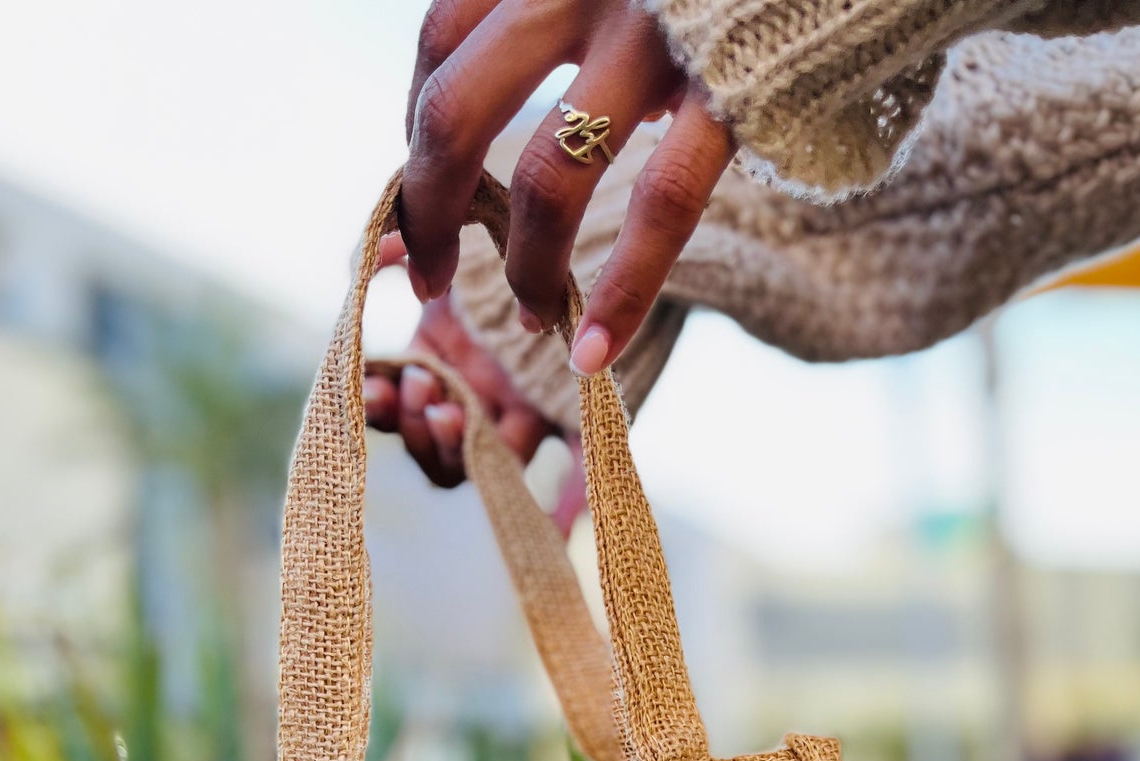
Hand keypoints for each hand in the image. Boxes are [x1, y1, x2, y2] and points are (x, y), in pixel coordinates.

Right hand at [364, 237, 586, 531]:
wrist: (595, 209)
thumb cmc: (516, 220)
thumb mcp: (451, 224)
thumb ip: (404, 238)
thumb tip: (369, 253)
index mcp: (446, 360)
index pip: (403, 408)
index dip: (386, 406)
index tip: (381, 384)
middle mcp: (482, 394)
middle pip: (441, 447)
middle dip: (421, 426)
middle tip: (426, 389)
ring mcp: (528, 411)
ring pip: (490, 462)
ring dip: (463, 449)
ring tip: (455, 411)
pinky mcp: (582, 416)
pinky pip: (576, 472)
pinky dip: (566, 508)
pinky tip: (556, 528)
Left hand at [401, 0, 734, 377]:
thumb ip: (559, 15)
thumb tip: (481, 115)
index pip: (439, 44)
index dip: (411, 136)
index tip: (413, 202)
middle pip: (455, 111)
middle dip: (429, 213)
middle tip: (427, 278)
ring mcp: (654, 38)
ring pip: (545, 175)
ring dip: (522, 266)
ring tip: (530, 320)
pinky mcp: (728, 93)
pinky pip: (660, 206)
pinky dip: (622, 292)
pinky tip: (596, 349)